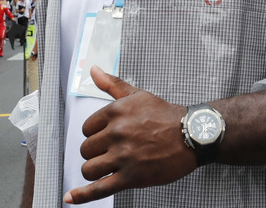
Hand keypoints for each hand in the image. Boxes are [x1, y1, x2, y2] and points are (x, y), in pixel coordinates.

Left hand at [63, 66, 195, 204]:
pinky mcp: (131, 176)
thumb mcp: (139, 95)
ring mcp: (123, 156)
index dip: (96, 134)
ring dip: (95, 170)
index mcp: (116, 112)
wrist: (193, 135)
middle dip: (96, 151)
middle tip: (113, 150)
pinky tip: (72, 197)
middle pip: (86, 149)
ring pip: (89, 169)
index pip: (86, 128)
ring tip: (108, 166)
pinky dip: (82, 195)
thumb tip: (93, 70)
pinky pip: (99, 189)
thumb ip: (112, 84)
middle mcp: (118, 133)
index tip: (107, 136)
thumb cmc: (167, 116)